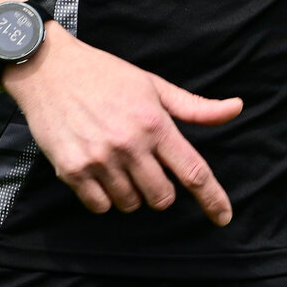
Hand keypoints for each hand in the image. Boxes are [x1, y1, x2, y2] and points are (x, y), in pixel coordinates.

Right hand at [2, 26, 243, 223]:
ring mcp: (99, 160)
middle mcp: (129, 145)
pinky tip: (98, 170)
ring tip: (117, 161)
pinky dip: (104, 197)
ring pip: (130, 204)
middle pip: (162, 197)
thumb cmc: (106, 75)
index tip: (223, 217)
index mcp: (154, 123)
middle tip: (147, 167)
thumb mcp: (154, 85)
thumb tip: (236, 108)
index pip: (193, 171)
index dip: (213, 198)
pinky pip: (100, 206)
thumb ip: (195, 106)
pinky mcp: (72, 171)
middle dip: (161, 191)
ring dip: (131, 191)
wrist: (50, 69)